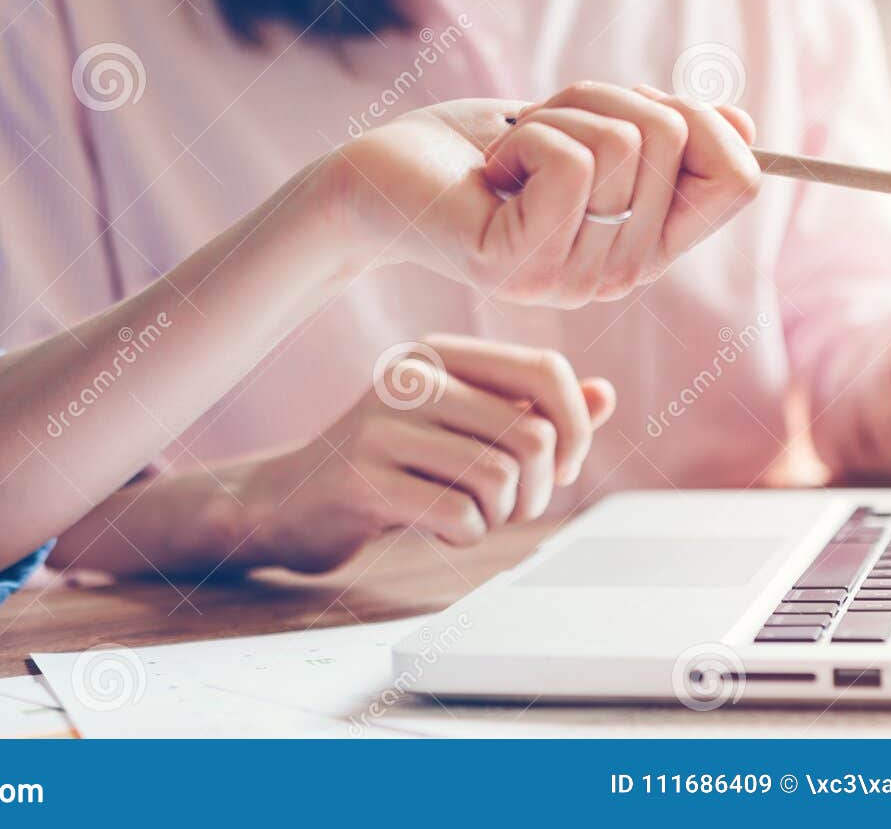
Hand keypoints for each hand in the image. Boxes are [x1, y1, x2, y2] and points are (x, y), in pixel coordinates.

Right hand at [231, 336, 614, 572]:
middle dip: (538, 489)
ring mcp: (380, 427)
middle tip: (511, 506)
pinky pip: (459, 516)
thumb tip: (604, 396)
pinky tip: (439, 529)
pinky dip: (466, 537)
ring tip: (470, 514)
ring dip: (500, 515)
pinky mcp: (361, 481)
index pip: (546, 371)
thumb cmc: (389, 465)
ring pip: (499, 478)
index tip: (560, 466)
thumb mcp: (460, 428)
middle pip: (531, 435)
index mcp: (439, 353)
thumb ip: (530, 409)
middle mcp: (409, 378)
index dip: (574, 429)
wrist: (286, 503)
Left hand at [334, 82, 761, 306]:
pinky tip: (493, 171)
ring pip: (624, 140)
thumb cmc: (483, 149)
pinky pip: (572, 160)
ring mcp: (574, 278)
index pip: (739, 181)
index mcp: (647, 244)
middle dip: (605, 98)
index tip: (635, 109)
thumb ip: (662, 134)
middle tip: (544, 129)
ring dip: (560, 113)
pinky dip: (527, 134)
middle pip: (678, 137)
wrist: (383, 179)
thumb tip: (740, 124)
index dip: (703, 120)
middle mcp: (621, 275)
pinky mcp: (522, 264)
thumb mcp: (588, 127)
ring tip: (514, 149)